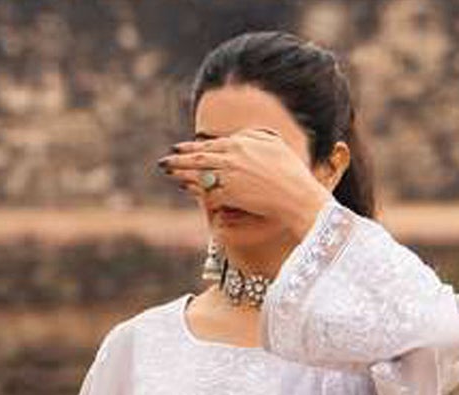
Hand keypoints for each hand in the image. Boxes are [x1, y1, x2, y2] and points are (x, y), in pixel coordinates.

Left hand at [158, 127, 332, 238]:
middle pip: (199, 158)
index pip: (210, 144)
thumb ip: (253, 136)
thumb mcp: (273, 142)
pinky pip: (208, 192)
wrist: (296, 194)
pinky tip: (186, 189)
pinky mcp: (231, 194)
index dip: (191, 147)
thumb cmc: (289, 169)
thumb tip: (239, 135)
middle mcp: (232, 157)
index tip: (177, 147)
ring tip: (169, 173)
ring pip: (199, 174)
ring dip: (182, 173)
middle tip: (163, 162)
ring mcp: (230, 176)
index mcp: (241, 142)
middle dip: (179, 159)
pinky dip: (196, 190)